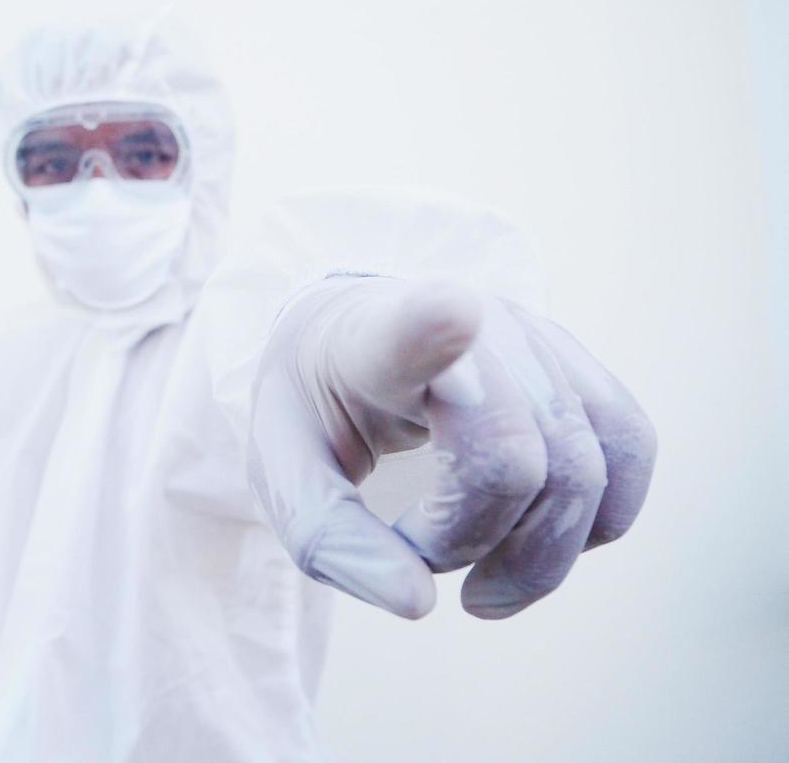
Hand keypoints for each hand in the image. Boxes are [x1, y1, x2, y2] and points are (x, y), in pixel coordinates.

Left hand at [249, 275, 656, 618]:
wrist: (344, 341)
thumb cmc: (315, 408)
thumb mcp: (284, 475)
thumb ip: (332, 540)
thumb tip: (419, 602)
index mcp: (375, 343)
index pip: (410, 328)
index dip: (435, 325)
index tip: (451, 311)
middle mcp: (469, 324)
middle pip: (515, 458)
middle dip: (470, 541)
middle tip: (416, 552)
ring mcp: (533, 336)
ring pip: (585, 464)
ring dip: (539, 553)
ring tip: (480, 578)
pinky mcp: (575, 361)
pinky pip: (629, 447)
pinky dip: (597, 520)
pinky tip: (541, 542)